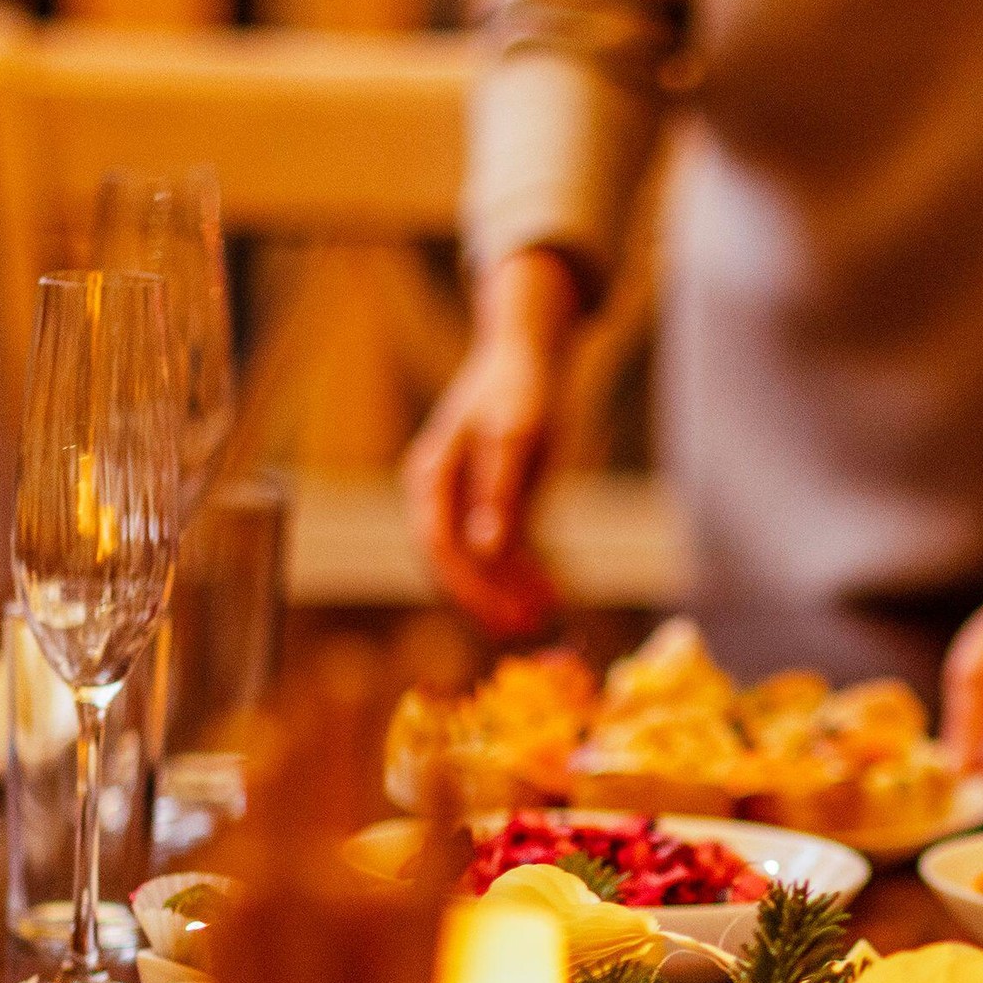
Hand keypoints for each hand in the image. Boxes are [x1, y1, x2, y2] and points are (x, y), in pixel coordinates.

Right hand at [404, 249, 581, 637]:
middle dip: (489, 599)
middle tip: (528, 628)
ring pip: (479, 564)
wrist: (529, 354)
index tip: (500, 614)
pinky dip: (524, 575)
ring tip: (546, 617)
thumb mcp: (515, 436)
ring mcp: (466, 502)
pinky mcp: (495, 505)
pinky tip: (552, 594)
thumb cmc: (519, 387)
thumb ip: (500, 492)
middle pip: (454, 563)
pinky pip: (504, 551)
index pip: (438, 544)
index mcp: (430, 475)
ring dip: (509, 593)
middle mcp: (439, 495)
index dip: (467, 585)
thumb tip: (485, 550)